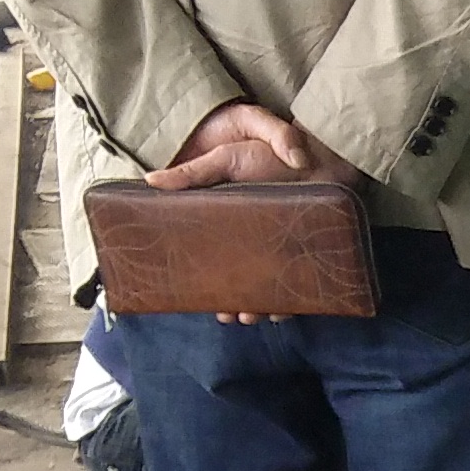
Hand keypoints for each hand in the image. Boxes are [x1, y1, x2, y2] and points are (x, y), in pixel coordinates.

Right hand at [150, 102, 363, 320]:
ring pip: (267, 287)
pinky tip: (282, 311)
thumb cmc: (270, 154)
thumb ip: (193, 172)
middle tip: (225, 315)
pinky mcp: (306, 253)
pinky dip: (291, 302)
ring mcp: (280, 247)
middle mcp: (253, 238)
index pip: (210, 254)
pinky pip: (299, 285)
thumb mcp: (226, 159)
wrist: (320, 154)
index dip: (201, 276)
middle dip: (230, 300)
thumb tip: (150, 181)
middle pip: (238, 277)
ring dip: (259, 306)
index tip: (190, 294)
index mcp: (228, 221)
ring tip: (249, 316)